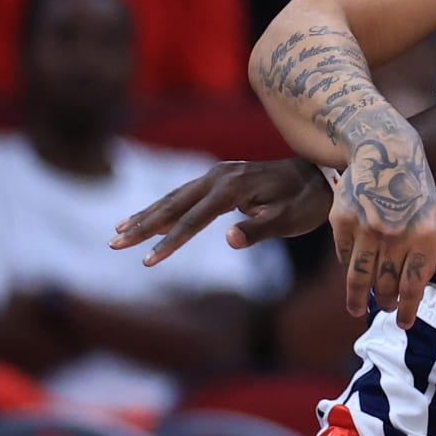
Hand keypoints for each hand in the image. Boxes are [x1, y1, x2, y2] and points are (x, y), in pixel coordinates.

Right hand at [112, 159, 333, 263]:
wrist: (321, 175)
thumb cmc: (309, 201)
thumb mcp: (292, 219)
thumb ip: (260, 227)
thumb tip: (228, 239)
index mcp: (233, 187)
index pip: (194, 219)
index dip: (170, 242)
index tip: (147, 261)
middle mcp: (220, 176)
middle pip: (174, 203)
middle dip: (143, 225)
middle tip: (114, 244)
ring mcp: (218, 174)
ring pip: (174, 197)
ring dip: (146, 214)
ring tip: (118, 232)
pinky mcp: (220, 177)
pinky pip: (184, 194)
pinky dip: (162, 206)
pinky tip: (147, 217)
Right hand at [331, 125, 435, 327]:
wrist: (386, 152)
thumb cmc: (413, 191)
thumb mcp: (431, 219)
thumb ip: (423, 254)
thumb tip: (411, 293)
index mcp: (425, 235)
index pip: (414, 285)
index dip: (408, 309)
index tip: (403, 323)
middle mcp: (395, 234)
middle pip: (385, 284)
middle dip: (386, 302)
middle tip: (384, 307)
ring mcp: (366, 228)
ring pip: (359, 277)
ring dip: (358, 298)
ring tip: (358, 308)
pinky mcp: (341, 221)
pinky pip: (343, 255)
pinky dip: (349, 264)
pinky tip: (354, 265)